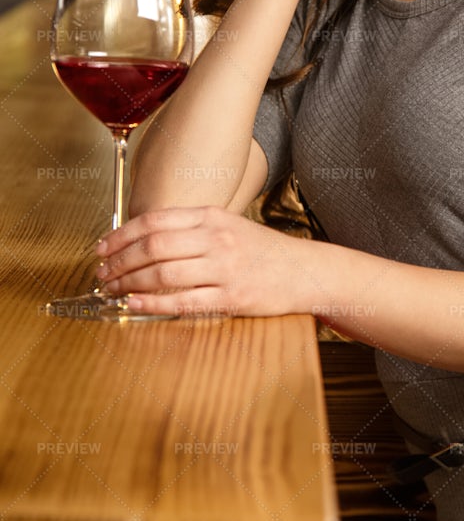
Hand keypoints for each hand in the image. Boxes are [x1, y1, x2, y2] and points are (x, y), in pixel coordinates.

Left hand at [95, 207, 310, 317]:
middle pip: (153, 246)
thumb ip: (193, 228)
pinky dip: (152, 303)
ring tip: (113, 291)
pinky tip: (135, 304)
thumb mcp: (230, 225)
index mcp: (212, 217)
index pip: (156, 220)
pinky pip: (182, 301)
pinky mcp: (231, 297)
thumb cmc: (263, 251)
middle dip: (119, 261)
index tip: (102, 248)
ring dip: (129, 283)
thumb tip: (146, 239)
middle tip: (101, 274)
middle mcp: (216, 238)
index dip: (122, 234)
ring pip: (162, 273)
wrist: (304, 271)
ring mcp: (224, 267)